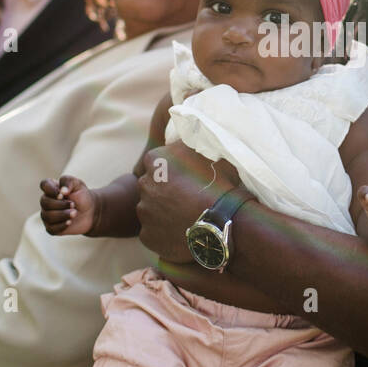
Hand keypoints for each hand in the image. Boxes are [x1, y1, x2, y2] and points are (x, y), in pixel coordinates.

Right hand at [39, 175, 98, 235]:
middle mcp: (46, 201)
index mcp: (51, 188)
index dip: (50, 189)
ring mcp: (47, 215)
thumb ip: (69, 182)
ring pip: (47, 216)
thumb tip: (62, 190)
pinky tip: (69, 222)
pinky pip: (51, 228)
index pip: (44, 185)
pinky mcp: (51, 227)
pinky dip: (61, 225)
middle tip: (73, 204)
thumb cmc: (82, 196)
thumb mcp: (78, 184)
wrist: (90, 212)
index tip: (62, 194)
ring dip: (62, 215)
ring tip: (75, 213)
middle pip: (44, 202)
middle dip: (60, 204)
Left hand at [135, 142, 239, 266]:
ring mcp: (145, 212)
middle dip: (165, 191)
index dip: (173, 170)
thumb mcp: (209, 151)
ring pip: (151, 210)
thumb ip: (191, 142)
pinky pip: (154, 233)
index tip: (187, 178)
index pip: (157, 162)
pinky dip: (164, 233)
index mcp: (155, 161)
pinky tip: (182, 231)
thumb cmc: (219, 184)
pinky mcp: (148, 236)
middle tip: (187, 198)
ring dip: (164, 212)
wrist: (222, 222)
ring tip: (186, 216)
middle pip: (152, 186)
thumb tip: (187, 130)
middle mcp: (144, 185)